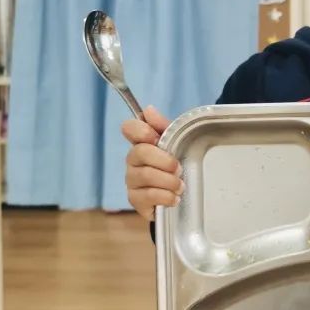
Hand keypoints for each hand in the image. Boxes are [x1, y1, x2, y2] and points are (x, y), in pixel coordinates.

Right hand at [121, 105, 181, 220]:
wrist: (179, 196)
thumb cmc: (175, 166)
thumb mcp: (177, 144)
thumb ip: (164, 127)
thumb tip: (148, 109)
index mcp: (142, 143)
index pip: (129, 128)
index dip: (141, 131)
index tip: (156, 138)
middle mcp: (133, 160)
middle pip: (139, 152)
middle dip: (163, 160)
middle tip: (179, 168)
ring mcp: (132, 181)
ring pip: (144, 175)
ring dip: (167, 180)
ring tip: (181, 186)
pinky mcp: (135, 200)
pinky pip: (147, 196)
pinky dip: (165, 196)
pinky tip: (175, 198)